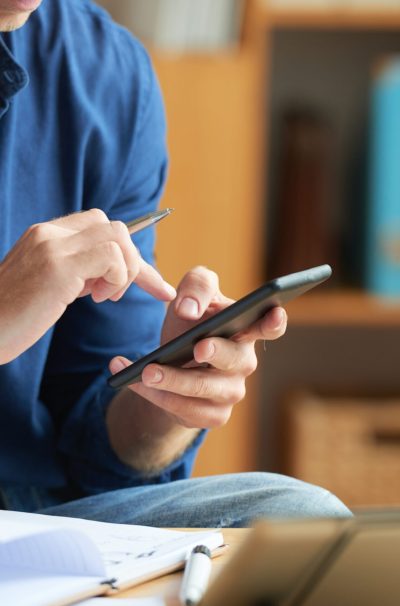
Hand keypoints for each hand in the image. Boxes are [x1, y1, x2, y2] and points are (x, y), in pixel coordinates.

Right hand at [0, 209, 175, 363]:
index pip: (101, 227)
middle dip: (134, 262)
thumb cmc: (12, 317)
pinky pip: (111, 257)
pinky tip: (97, 298)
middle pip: (115, 228)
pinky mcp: (57, 268)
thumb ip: (76, 272)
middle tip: (116, 294)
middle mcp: (49, 234)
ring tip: (103, 297)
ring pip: (118, 237)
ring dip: (124, 271)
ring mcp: (52, 248)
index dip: (130, 254)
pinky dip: (117, 278)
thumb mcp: (48, 286)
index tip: (153, 283)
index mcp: (46, 236)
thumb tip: (109, 272)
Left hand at [110, 266, 286, 429]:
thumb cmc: (189, 322)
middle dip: (216, 353)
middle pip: (234, 359)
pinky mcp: (212, 415)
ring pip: (203, 389)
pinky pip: (184, 410)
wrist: (170, 360)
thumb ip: (196, 286)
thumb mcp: (190, 295)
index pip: (270, 325)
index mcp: (245, 329)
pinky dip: (155, 396)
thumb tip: (190, 310)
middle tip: (197, 349)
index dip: (275, 321)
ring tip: (145, 371)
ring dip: (173, 380)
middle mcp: (244, 362)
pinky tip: (133, 382)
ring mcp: (231, 391)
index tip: (273, 313)